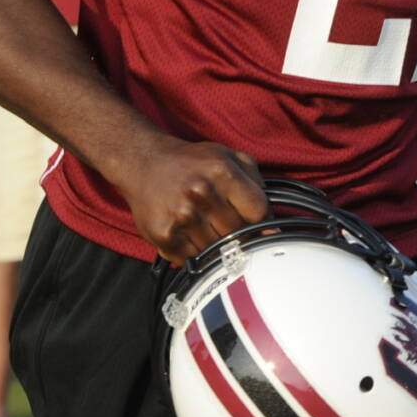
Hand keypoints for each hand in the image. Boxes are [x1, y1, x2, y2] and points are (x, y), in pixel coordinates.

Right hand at [122, 138, 268, 264]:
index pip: (259, 213)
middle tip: (224, 221)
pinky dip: (195, 253)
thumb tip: (272, 223)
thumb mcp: (229, 157)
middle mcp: (201, 193)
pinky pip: (193, 260)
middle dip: (237, 232)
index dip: (259, 219)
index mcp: (222, 172)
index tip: (250, 218)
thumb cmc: (192, 162)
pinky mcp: (164, 235)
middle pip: (239, 234)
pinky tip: (189, 233)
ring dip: (215, 245)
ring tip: (204, 224)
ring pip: (217, 251)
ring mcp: (181, 216)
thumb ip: (256, 184)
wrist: (144, 163)